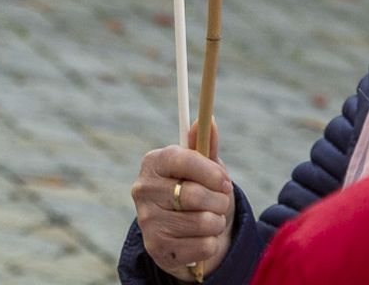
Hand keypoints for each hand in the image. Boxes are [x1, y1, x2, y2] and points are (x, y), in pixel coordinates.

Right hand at [131, 121, 232, 279]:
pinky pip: (201, 246)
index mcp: (153, 163)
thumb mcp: (203, 168)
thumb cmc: (197, 192)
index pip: (182, 160)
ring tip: (212, 220)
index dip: (210, 172)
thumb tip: (208, 120)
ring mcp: (147, 221)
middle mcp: (143, 190)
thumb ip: (205, 145)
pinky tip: (200, 239)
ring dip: (217, 223)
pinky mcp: (156, 248)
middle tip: (221, 202)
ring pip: (202, 222)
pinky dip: (210, 244)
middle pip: (194, 195)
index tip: (225, 182)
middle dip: (219, 201)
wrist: (186, 235)